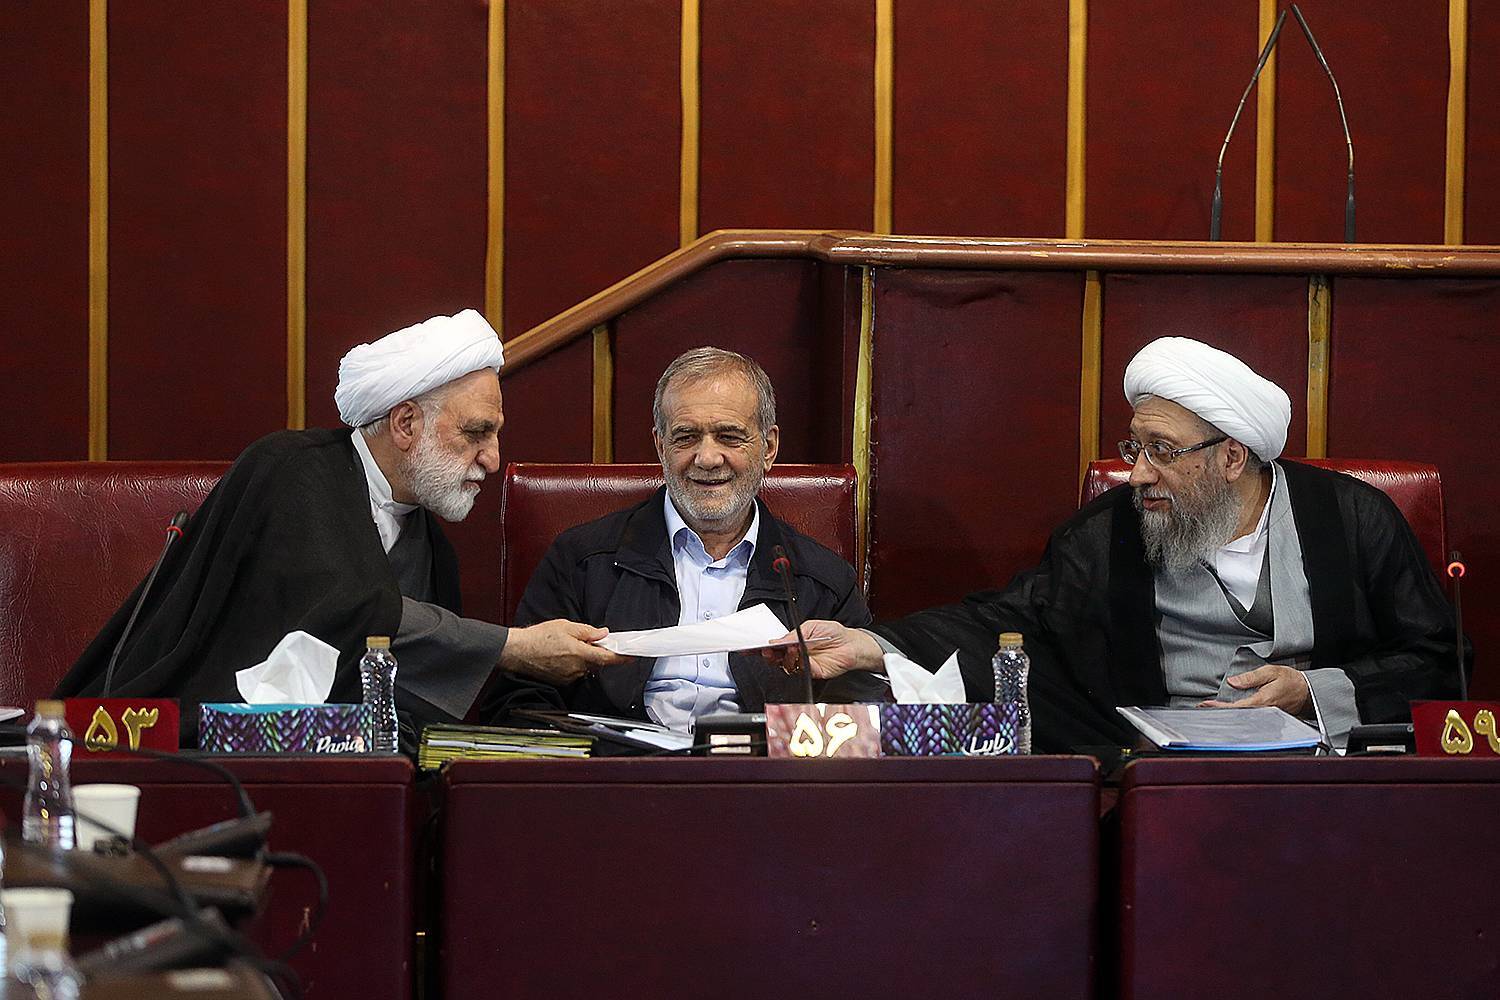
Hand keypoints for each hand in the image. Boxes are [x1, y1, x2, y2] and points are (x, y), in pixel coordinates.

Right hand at [501, 620, 627, 684]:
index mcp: (580, 654)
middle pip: (596, 663)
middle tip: (586, 641)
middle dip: (596, 653)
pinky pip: (574, 672)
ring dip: (583, 658)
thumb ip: (587, 631)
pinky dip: (573, 664)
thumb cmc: (539, 637)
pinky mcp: (561, 681)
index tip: (631, 657)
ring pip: (585, 667)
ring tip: (566, 646)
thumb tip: (603, 634)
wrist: (518, 651)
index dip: (621, 658)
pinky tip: (560, 654)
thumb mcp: (566, 626)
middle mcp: (576, 669)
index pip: (607, 659)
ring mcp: (569, 677)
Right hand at [762, 620, 883, 680]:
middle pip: (777, 660)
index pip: (775, 648)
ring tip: (791, 647)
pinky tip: (802, 654)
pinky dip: (800, 663)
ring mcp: (804, 665)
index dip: (765, 649)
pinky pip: (803, 670)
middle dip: (770, 655)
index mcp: (794, 643)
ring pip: (788, 666)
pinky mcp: (814, 672)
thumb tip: (778, 640)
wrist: (851, 643)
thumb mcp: (811, 627)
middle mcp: (797, 656)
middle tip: (769, 650)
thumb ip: (794, 634)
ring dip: (787, 658)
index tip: (757, 647)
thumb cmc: (833, 633)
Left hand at [1200, 665, 1310, 715]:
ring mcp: (1265, 717)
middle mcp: (1263, 712)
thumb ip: (1251, 677)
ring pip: (1242, 719)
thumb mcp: (1271, 672)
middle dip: (1218, 713)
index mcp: (1263, 701)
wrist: (1308, 693)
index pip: (1236, 707)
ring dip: (1226, 716)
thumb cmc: (1291, 681)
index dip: (1219, 707)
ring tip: (1209, 711)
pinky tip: (1227, 713)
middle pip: (1237, 715)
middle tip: (1201, 709)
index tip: (1205, 705)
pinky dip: (1236, 716)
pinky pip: (1249, 718)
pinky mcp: (1267, 718)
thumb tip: (1232, 682)